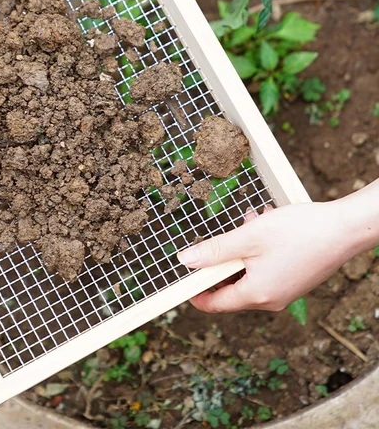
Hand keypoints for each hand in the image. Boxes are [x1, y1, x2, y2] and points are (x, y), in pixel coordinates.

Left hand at [177, 197, 371, 312]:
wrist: (345, 229)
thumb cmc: (298, 232)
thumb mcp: (248, 237)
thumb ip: (214, 250)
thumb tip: (186, 260)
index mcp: (257, 294)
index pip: (214, 304)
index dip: (195, 292)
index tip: (181, 278)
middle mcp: (271, 299)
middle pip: (231, 286)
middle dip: (222, 260)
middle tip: (223, 236)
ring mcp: (284, 291)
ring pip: (248, 271)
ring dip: (241, 249)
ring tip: (249, 223)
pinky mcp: (293, 279)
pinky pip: (264, 268)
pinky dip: (257, 249)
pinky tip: (263, 226)